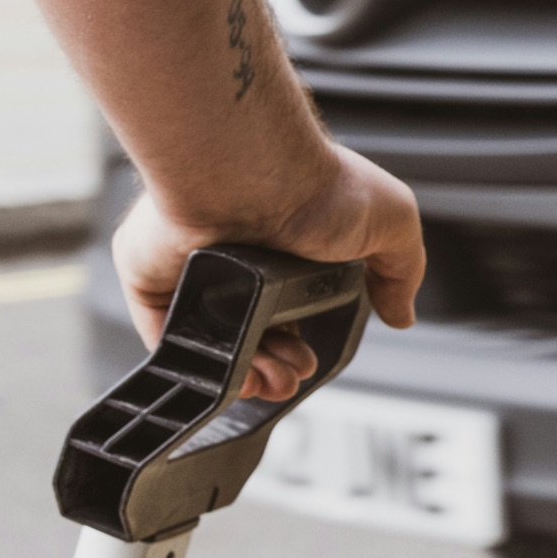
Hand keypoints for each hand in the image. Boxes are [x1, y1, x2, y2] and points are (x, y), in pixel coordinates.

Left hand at [112, 144, 424, 400]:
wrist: (256, 176)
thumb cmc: (320, 186)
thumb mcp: (395, 222)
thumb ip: (403, 271)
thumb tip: (402, 314)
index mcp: (290, 243)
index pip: (292, 307)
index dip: (306, 341)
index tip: (314, 360)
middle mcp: (240, 257)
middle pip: (253, 330)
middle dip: (279, 364)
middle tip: (294, 375)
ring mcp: (193, 270)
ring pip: (214, 340)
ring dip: (246, 372)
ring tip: (271, 381)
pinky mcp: (153, 280)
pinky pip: (168, 336)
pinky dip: (198, 364)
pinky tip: (232, 376)